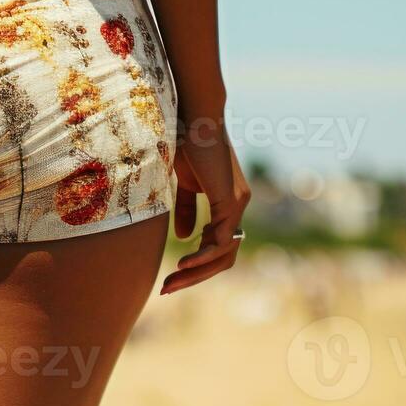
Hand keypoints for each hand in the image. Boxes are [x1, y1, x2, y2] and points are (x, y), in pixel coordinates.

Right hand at [160, 119, 249, 295]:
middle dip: (195, 277)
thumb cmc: (186, 142)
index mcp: (227, 204)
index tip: (169, 276)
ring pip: (224, 255)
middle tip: (167, 288)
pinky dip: (203, 256)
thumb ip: (186, 210)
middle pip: (222, 258)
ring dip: (196, 273)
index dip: (195, 265)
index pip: (216, 246)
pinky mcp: (231, 201)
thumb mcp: (183, 184)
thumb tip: (184, 237)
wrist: (195, 117)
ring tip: (170, 282)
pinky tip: (183, 263)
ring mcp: (238, 205)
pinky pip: (221, 240)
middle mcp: (238, 208)